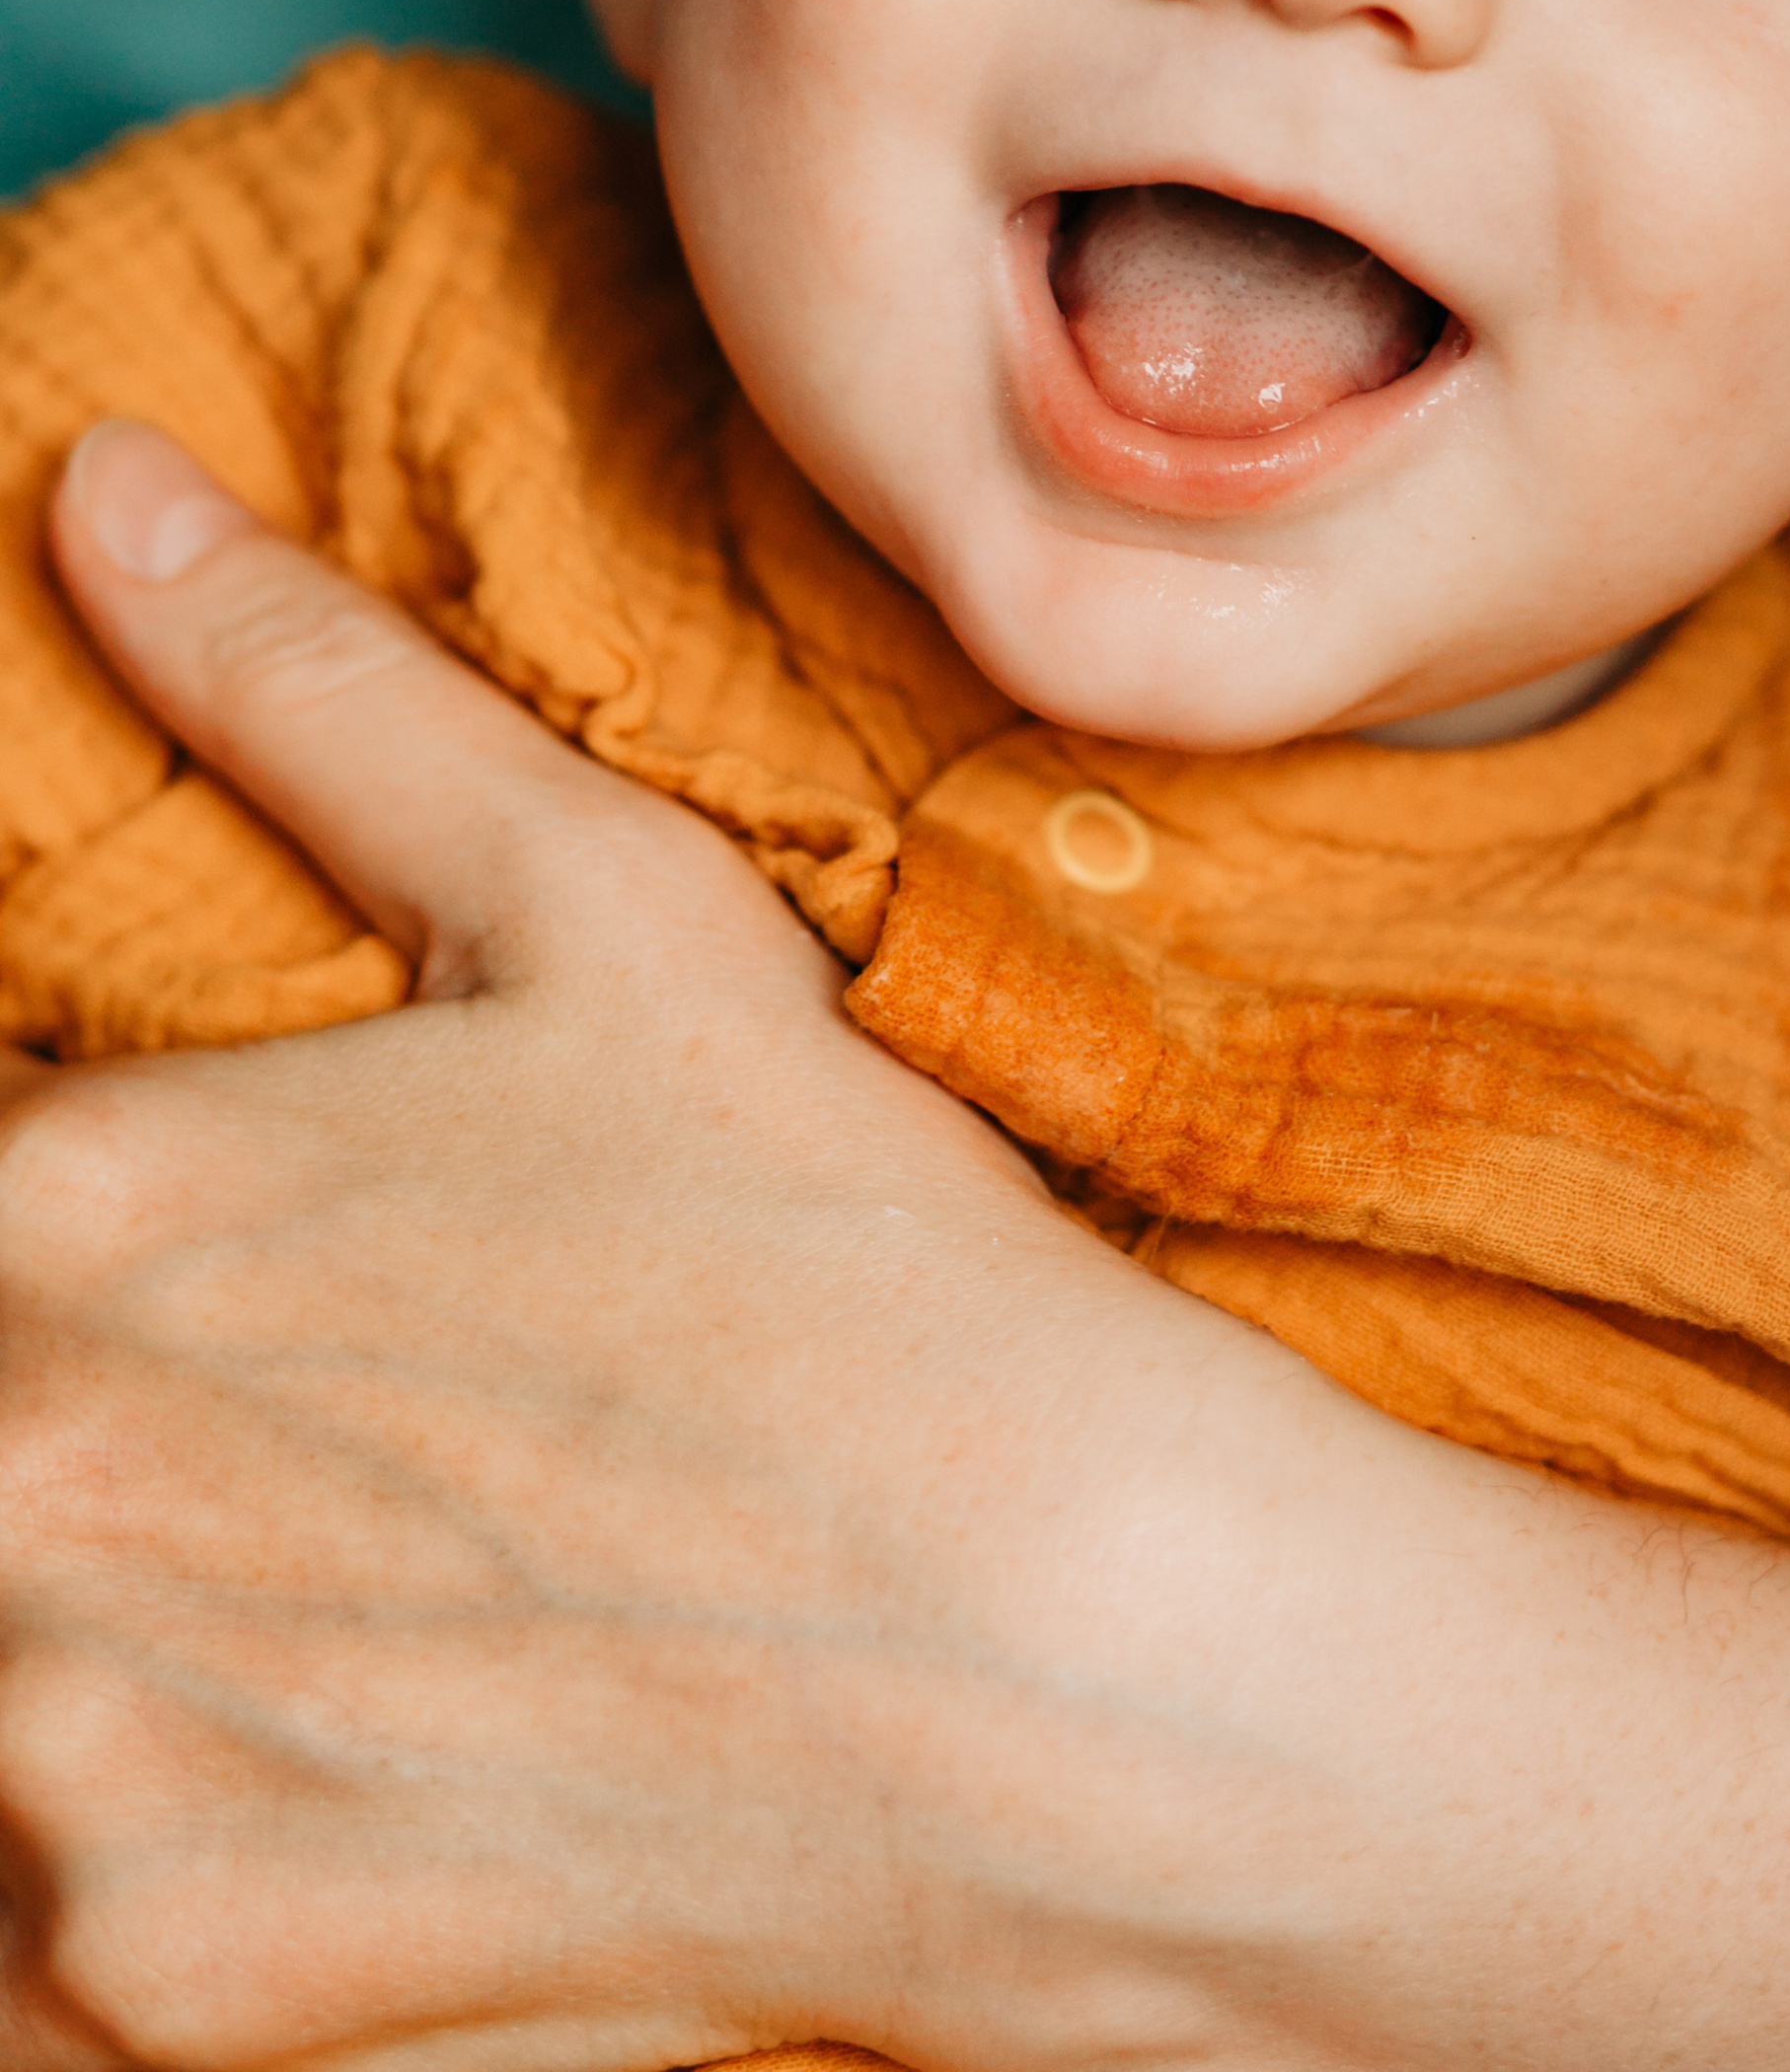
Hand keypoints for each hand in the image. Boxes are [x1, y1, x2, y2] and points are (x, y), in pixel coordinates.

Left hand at [0, 422, 1271, 2068]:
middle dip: (104, 1430)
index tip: (212, 1276)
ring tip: (376, 1596)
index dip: (68, 1238)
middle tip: (345, 1442)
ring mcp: (67, 1776)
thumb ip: (306, 688)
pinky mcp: (163, 1997)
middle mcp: (12, 1490)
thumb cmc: (836, 1256)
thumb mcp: (598, 909)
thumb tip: (97, 488)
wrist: (1064, 1656)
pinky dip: (136, 1861)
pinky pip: (35, 1960)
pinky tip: (349, 1773)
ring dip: (106, 1643)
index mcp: (69, 1215)